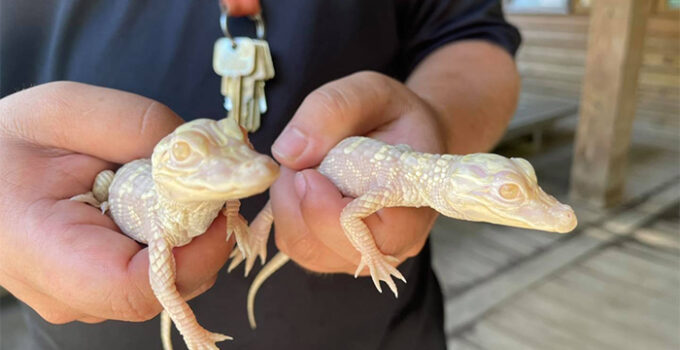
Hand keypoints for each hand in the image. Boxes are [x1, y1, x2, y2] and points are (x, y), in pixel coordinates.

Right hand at [0, 82, 233, 323]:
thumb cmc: (5, 142)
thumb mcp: (63, 110)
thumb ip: (136, 125)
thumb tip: (205, 155)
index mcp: (43, 252)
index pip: (137, 287)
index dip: (195, 253)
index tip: (221, 205)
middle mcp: (66, 295)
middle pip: (166, 287)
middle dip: (202, 235)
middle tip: (206, 183)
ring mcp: (84, 301)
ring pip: (169, 283)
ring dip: (189, 235)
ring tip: (169, 188)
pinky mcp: (99, 293)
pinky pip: (156, 275)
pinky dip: (172, 239)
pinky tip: (154, 205)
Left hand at [269, 71, 444, 274]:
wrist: (408, 137)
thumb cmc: (395, 116)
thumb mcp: (371, 91)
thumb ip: (333, 109)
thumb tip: (288, 152)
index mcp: (411, 209)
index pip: (366, 235)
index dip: (325, 208)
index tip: (309, 170)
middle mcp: (390, 246)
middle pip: (323, 245)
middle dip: (297, 198)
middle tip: (305, 158)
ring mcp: (360, 256)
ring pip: (302, 246)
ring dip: (289, 203)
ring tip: (308, 167)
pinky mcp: (334, 254)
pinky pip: (296, 244)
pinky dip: (287, 211)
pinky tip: (304, 183)